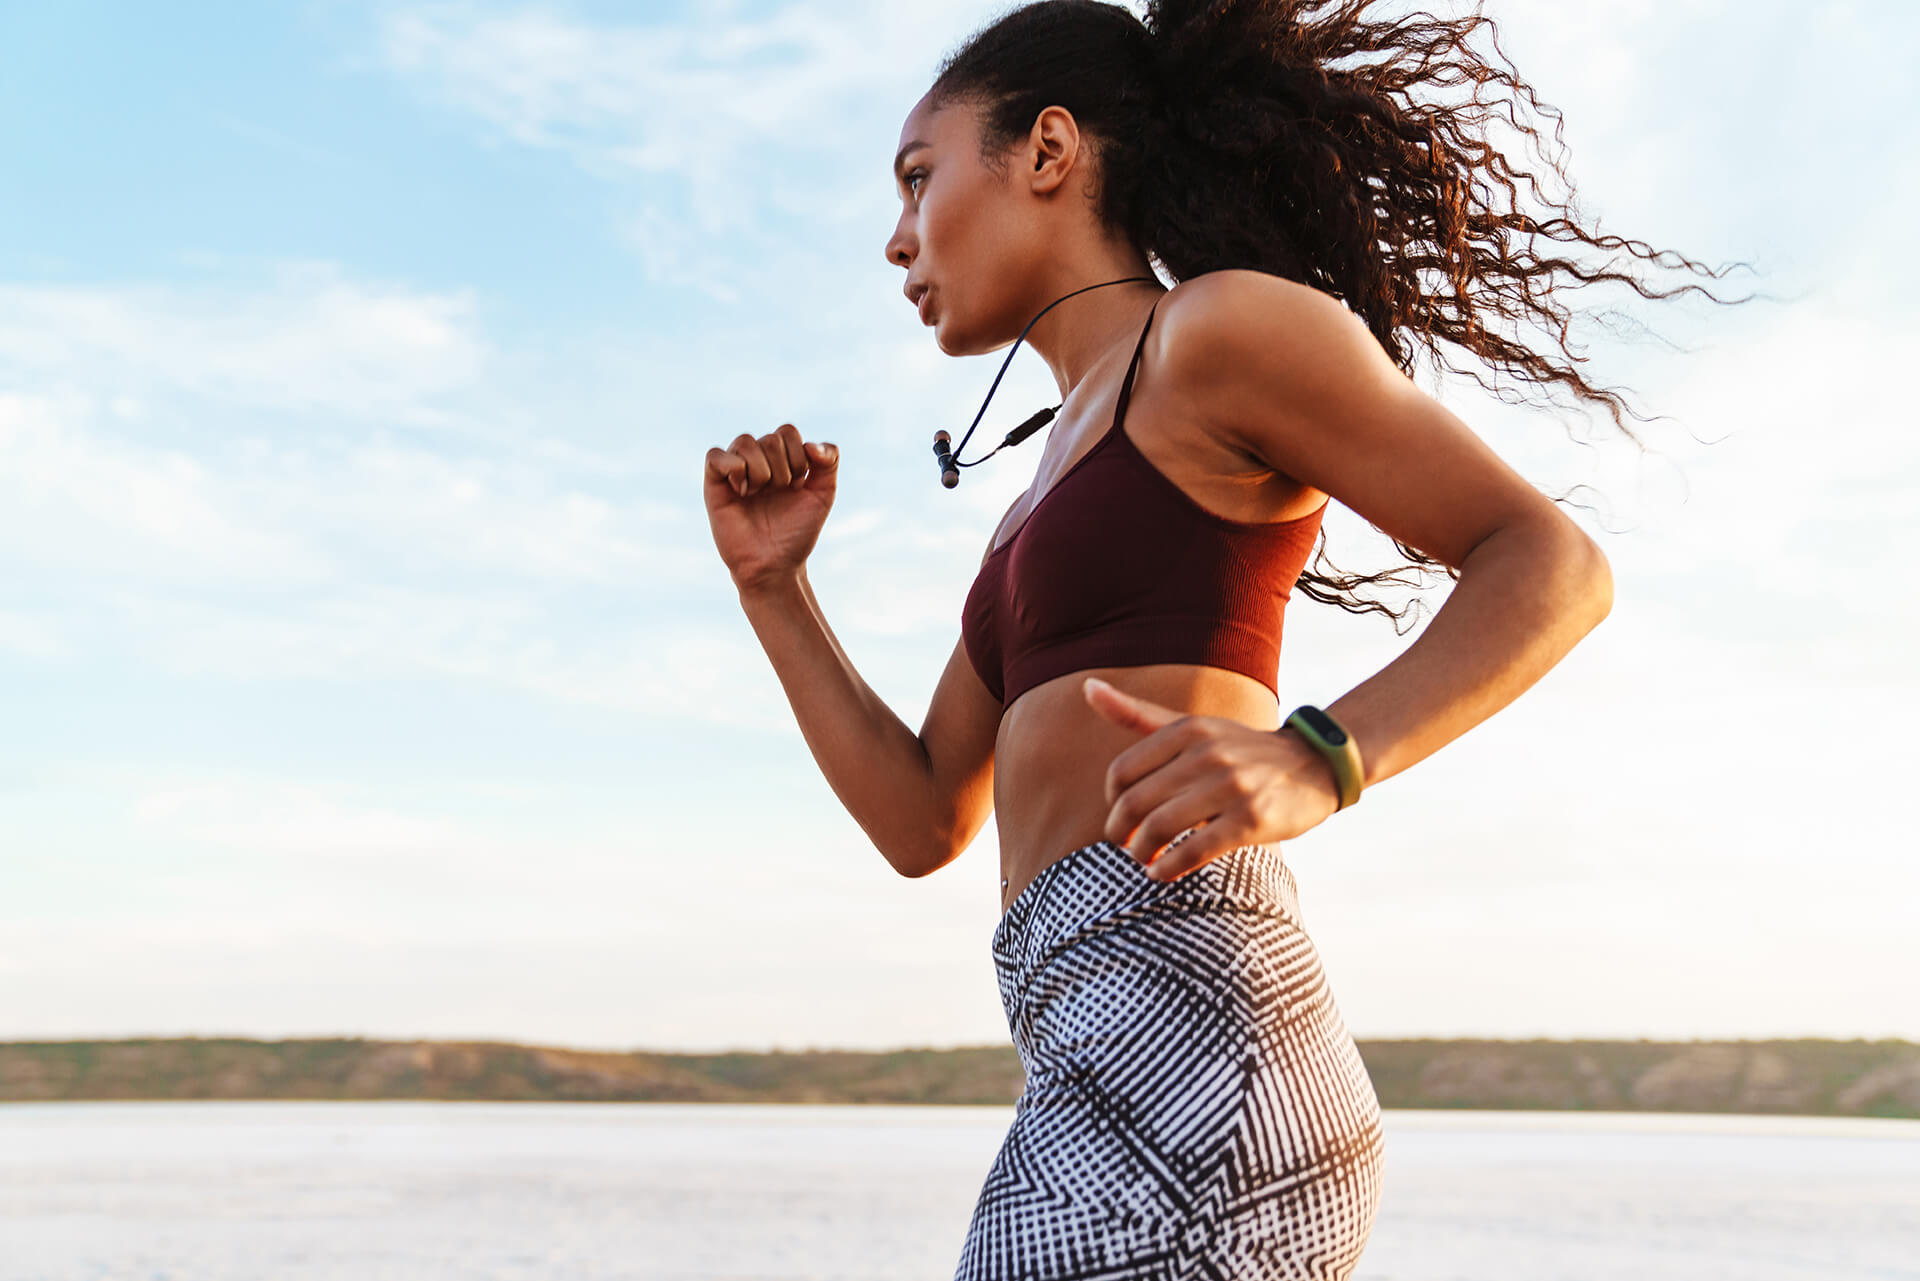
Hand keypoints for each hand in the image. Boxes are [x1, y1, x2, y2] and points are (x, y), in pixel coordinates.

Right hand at [703, 424, 838, 591]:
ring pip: (745, 441)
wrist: (775, 565)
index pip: (787, 432)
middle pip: (770, 438)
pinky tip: (742, 491)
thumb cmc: (796, 532)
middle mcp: (756, 460)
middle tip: (779, 494)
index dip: (798, 456)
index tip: (799, 485)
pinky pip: (715, 456)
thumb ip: (829, 461)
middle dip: (783, 469)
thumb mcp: (823, 494)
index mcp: (780, 459)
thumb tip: (810, 443)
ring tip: (759, 494)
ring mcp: (734, 471)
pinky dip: (733, 468)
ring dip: (761, 470)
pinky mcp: (714, 484)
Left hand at [1082, 675, 1342, 881]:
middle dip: (1120, 833)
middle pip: (1135, 803)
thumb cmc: (1240, 750)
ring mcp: (1230, 786)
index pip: (1121, 772)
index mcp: (1187, 729)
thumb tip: (1086, 687)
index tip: (1122, 815)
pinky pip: (1194, 849)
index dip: (1112, 801)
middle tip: (1125, 846)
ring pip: (1160, 828)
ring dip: (1142, 853)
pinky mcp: (1252, 819)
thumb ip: (1138, 714)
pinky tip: (1163, 873)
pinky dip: (1169, 867)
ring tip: (1145, 860)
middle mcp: (1206, 753)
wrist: (1313, 765)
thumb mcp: (1191, 725)